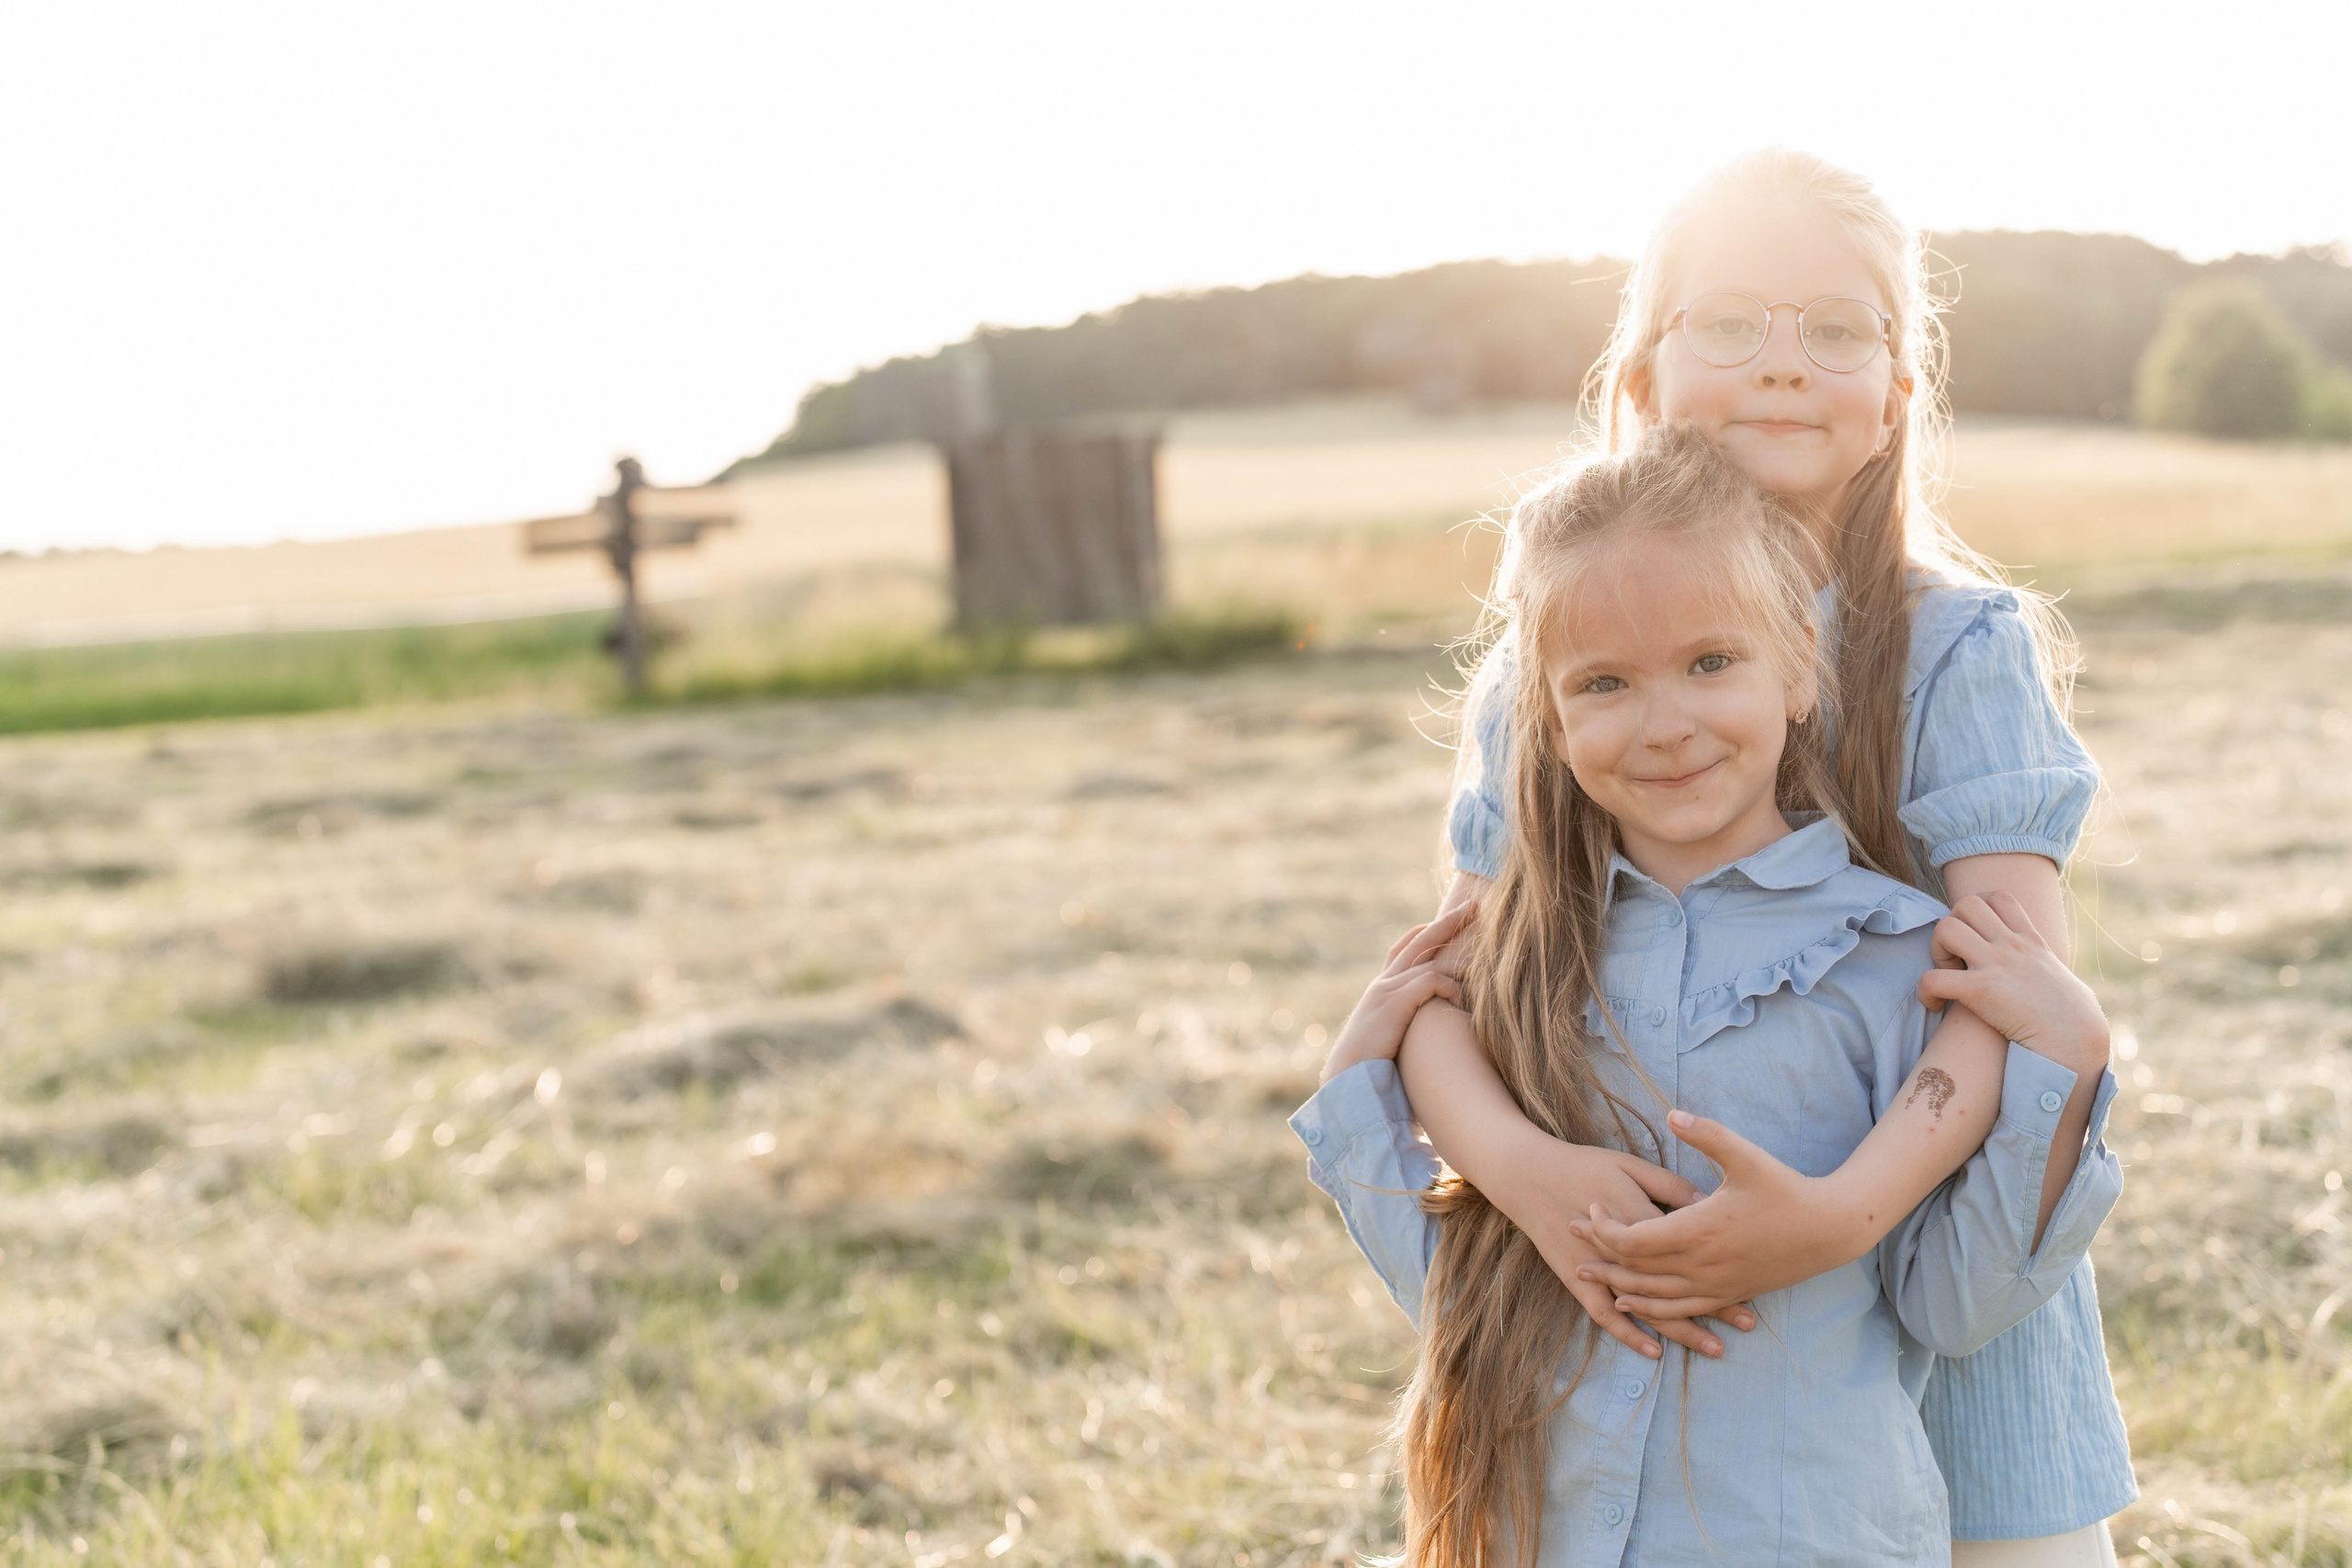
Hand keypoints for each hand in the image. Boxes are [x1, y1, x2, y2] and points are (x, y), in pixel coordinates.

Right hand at [1318, 904, 1473, 1083]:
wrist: (1347, 1083)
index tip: (1444, 920)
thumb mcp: (1388, 1041)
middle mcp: (1382, 984)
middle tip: (1472, 906)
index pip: (1400, 949)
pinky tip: (1463, 1002)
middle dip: (1447, 922)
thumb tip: (1424, 1035)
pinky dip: (1451, 987)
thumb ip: (1404, 1029)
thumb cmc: (1371, 1070)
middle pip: (1419, 941)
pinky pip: (1430, 982)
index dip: (1423, 932)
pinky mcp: (1394, 1004)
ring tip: (1484, 941)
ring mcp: (1386, 991)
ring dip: (1458, 950)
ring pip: (1428, 958)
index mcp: (1380, 991)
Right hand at [1506, 1135, 1755, 1359]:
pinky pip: (1605, 1314)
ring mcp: (1597, 1269)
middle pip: (1674, 1285)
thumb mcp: (1632, 1166)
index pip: (1688, 1246)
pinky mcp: (1577, 1279)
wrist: (1529, 1174)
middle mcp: (1620, 1252)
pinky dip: (1629, 1334)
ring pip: (1646, 1308)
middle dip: (1713, 1306)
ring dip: (1681, 1329)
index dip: (1721, 1264)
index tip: (1755, 1277)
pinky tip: (1654, 1352)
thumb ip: (1670, 1188)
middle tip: (1748, 1321)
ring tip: (1715, 1347)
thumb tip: (1710, 1203)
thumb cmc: (1585, 1165)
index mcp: (1637, 1217)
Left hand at [1569, 1109, 1863, 1309]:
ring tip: (1589, 1277)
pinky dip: (1650, 1308)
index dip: (1605, 1228)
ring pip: (1653, 1296)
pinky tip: (1631, 1303)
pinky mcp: (1729, 1294)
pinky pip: (1680, 1310)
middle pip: (1635, 1269)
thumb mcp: (1746, 1156)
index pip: (1633, 1239)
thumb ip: (1707, 1134)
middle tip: (1569, 1241)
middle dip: (1600, 1255)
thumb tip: (1671, 1114)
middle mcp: (1702, 1264)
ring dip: (1618, 1285)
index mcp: (1699, 1230)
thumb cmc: (1786, 1188)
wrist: (1830, 1230)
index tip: (1589, 1208)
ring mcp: (1715, 1285)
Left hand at [1917, 893, 2108, 1075]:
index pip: (1999, 898)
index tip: (1976, 938)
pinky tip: (1934, 1005)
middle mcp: (2013, 946)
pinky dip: (1925, 990)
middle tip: (1956, 959)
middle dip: (1952, 926)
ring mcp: (1996, 965)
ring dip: (1936, 950)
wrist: (2077, 1044)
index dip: (1977, 911)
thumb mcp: (2062, 979)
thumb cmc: (2075, 1020)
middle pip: (1966, 903)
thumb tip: (2058, 974)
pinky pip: (1932, 977)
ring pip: (1946, 928)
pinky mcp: (1981, 990)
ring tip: (1947, 975)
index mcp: (2031, 941)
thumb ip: (2051, 968)